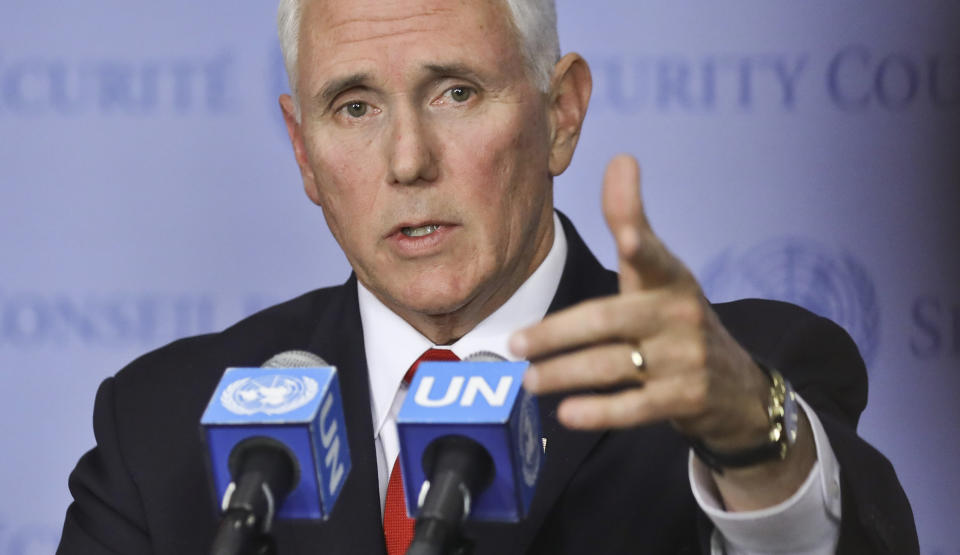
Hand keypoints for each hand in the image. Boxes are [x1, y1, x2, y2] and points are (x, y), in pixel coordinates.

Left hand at [510, 155, 771, 450]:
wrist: (735, 385)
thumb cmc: (677, 317)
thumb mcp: (659, 268)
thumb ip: (632, 219)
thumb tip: (621, 156)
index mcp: (670, 277)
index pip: (652, 256)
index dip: (640, 243)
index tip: (629, 236)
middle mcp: (679, 314)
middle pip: (608, 321)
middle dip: (557, 334)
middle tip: (515, 345)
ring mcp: (684, 359)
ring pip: (612, 366)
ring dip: (565, 374)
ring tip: (527, 381)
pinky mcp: (684, 400)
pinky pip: (634, 407)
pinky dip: (599, 411)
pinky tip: (567, 413)